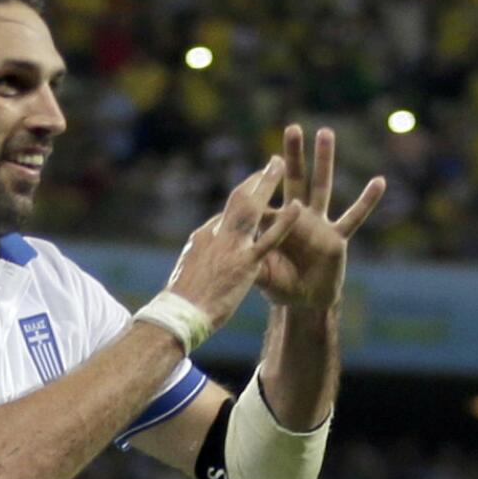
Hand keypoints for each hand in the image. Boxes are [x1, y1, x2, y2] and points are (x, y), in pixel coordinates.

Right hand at [165, 156, 301, 329]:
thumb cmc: (181, 300)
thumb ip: (200, 258)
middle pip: (237, 199)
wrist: (179, 314)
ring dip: (267, 183)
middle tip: (271, 164)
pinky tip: (298, 208)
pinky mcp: (244, 264)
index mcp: (202, 237)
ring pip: (251, 207)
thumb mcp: (188, 272)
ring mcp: (230, 247)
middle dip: (255, 180)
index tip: (254, 194)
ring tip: (280, 165)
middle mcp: (215, 234)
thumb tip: (203, 255)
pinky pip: (269, 239)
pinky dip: (284, 222)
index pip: (224, 216)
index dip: (241, 204)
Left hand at [257, 125, 385, 308]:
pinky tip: (379, 181)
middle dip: (293, 155)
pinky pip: (353, 218)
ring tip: (326, 132)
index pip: (268, 196)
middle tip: (292, 128)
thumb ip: (251, 262)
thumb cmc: (279, 283)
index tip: (266, 158)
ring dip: (325, 161)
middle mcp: (298, 217)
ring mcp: (318, 225)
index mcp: (277, 223)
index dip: (266, 179)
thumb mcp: (261, 273)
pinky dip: (367, 201)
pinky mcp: (337, 239)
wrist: (304, 301)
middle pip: (295, 180)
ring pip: (323, 187)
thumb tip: (233, 253)